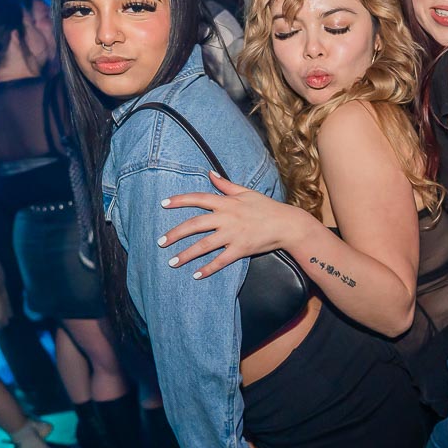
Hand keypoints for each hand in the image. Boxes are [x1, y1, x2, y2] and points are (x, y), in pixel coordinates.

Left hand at [158, 171, 304, 278]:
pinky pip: (221, 260)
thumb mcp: (246, 192)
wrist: (287, 224)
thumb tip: (210, 173)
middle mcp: (226, 218)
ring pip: (204, 245)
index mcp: (226, 203)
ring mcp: (233, 235)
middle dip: (175, 233)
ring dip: (186, 254)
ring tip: (172, 262)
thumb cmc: (267, 207)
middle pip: (195, 225)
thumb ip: (225, 185)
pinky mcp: (241, 249)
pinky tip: (196, 274)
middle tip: (160, 242)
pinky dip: (208, 269)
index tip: (163, 204)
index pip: (198, 199)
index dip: (179, 200)